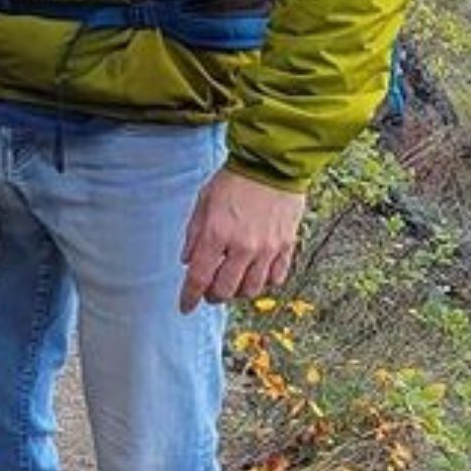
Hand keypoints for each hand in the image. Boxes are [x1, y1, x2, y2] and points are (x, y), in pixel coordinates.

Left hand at [179, 168, 306, 313]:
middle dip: (212, 295)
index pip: (199, 278)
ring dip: (237, 292)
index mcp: (217, 233)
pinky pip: (275, 278)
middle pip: (225, 290)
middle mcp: (242, 247)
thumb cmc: (234, 179)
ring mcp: (267, 249)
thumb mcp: (204, 201)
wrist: (271, 164)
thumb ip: (194, 233)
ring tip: (232, 282)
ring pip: (251, 290)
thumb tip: (187, 261)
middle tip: (209, 290)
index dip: (189, 297)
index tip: (185, 306)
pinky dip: (263, 282)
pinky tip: (255, 274)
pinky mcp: (285, 246)